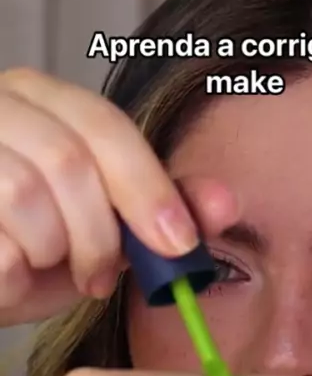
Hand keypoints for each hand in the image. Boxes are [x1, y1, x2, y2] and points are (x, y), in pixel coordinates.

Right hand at [0, 68, 237, 324]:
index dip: (149, 188)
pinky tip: (14, 273)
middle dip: (101, 234)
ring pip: (26, 195)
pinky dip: (16, 271)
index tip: (179, 243)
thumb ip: (160, 209)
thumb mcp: (103, 228)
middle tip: (102, 276)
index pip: (103, 124)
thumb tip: (226, 203)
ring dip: (56, 252)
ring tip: (52, 270)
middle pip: (69, 159)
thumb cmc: (32, 251)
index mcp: (37, 98)